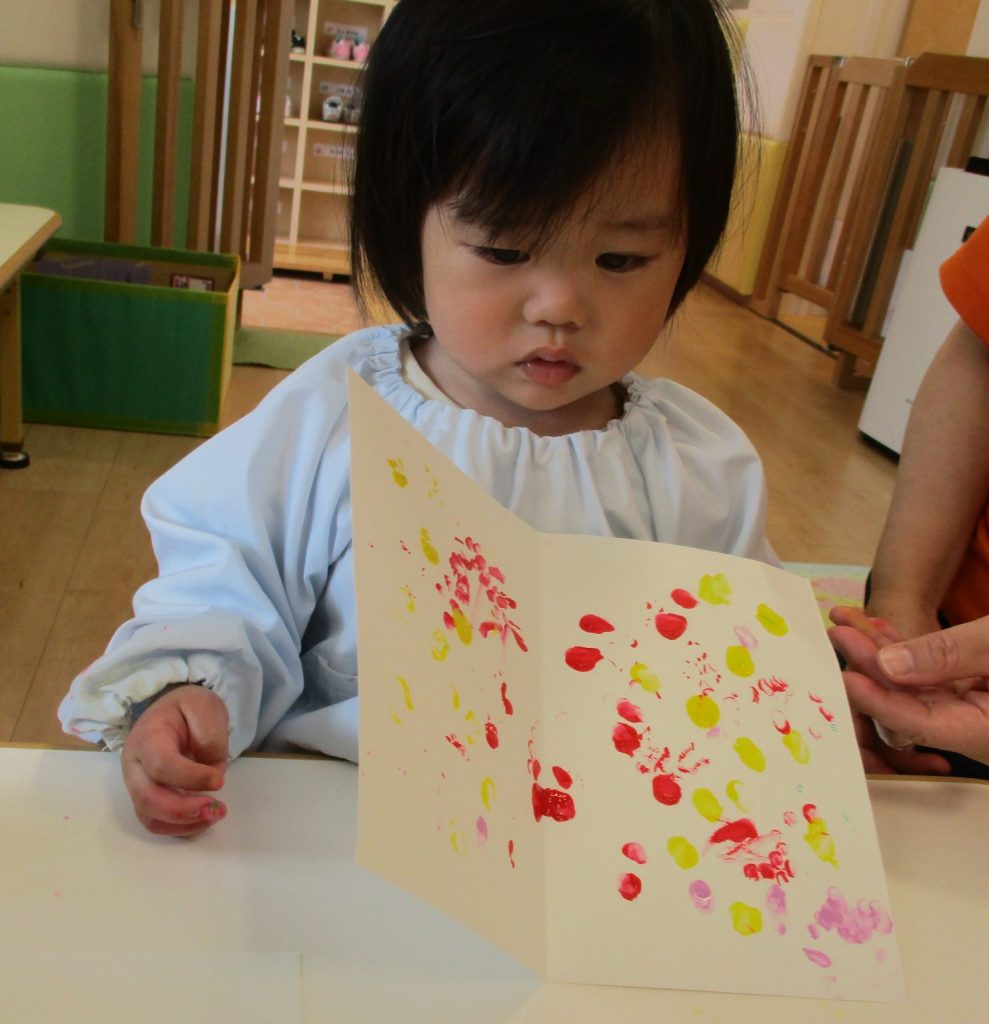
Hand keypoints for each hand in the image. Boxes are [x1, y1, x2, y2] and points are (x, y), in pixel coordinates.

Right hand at [120, 685, 229, 836]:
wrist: (175, 709)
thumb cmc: (189, 707)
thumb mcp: (204, 706)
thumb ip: (209, 736)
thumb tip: (210, 770)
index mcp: (148, 736)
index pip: (161, 765)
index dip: (191, 778)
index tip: (219, 780)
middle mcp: (135, 763)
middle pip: (147, 798)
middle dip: (183, 811)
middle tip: (216, 808)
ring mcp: (137, 783)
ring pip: (149, 816)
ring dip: (183, 823)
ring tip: (215, 815)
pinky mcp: (146, 796)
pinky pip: (156, 822)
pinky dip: (180, 827)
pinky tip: (204, 819)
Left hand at [830, 609, 988, 770]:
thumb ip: (949, 655)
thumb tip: (890, 666)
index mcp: (987, 733)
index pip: (921, 723)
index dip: (880, 701)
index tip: (846, 676)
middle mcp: (974, 728)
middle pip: (908, 703)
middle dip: (869, 666)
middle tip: (836, 632)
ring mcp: (970, 710)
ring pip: (912, 685)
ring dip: (878, 652)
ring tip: (845, 620)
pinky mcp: (968, 691)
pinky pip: (927, 674)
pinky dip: (901, 649)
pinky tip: (873, 625)